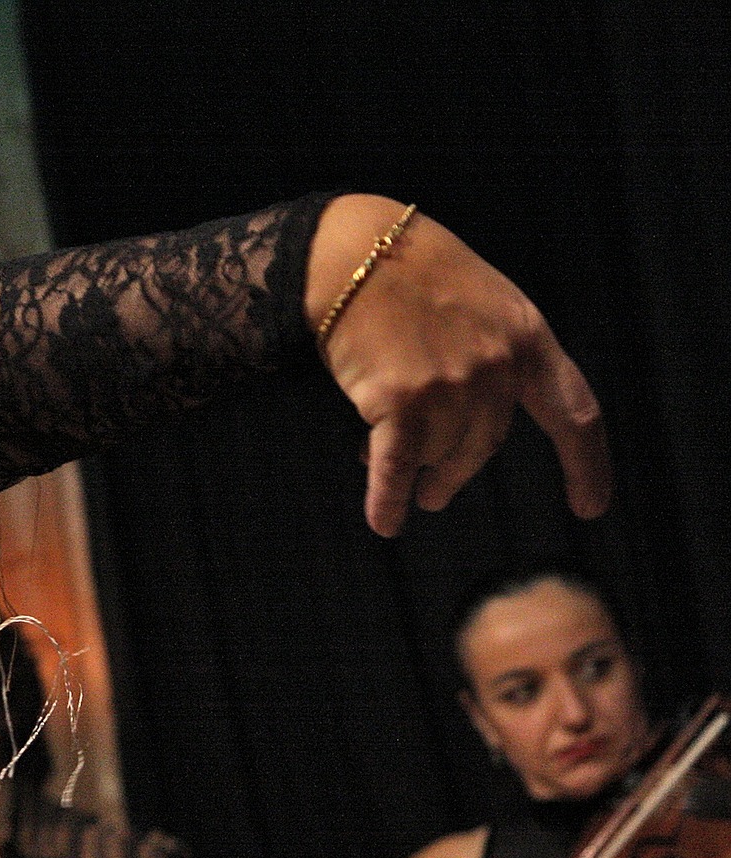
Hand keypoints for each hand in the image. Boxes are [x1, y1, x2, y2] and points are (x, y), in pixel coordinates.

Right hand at [309, 195, 609, 536]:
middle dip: (455, 474)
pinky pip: (396, 465)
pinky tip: (385, 521)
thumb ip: (489, 357)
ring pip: (435, 451)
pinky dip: (388, 498)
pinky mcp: (401, 400)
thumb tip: (457, 432)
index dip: (586, 465)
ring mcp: (452, 384)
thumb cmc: (406, 272)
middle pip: (483, 445)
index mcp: (527, 337)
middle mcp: (498, 366)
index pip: (574, 413)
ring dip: (410, 464)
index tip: (590, 507)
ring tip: (371, 456)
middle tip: (436, 496)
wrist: (352, 253)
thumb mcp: (477, 303)